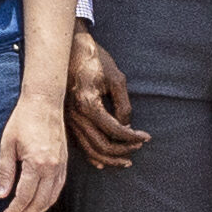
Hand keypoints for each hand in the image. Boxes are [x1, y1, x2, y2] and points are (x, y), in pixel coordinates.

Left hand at [0, 80, 74, 211]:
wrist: (44, 103)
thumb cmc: (22, 121)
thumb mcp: (7, 144)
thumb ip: (5, 171)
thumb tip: (2, 195)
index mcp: (37, 163)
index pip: (24, 196)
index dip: (14, 210)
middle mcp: (52, 167)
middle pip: (39, 202)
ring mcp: (61, 166)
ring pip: (51, 198)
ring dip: (37, 211)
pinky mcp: (64, 163)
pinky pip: (58, 189)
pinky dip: (48, 200)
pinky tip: (37, 203)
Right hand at [63, 27, 147, 169]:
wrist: (69, 49)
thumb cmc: (95, 60)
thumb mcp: (116, 79)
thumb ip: (123, 105)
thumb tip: (126, 126)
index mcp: (88, 104)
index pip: (114, 130)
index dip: (133, 137)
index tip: (146, 137)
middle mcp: (75, 116)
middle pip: (101, 146)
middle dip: (123, 151)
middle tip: (138, 148)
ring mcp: (68, 120)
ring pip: (88, 150)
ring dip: (109, 158)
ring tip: (125, 161)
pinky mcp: (66, 120)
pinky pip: (78, 145)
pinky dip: (91, 155)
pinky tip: (102, 162)